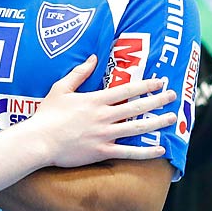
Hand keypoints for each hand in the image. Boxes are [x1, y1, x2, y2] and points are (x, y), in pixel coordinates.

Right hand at [21, 55, 175, 168]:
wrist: (38, 141)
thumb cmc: (46, 115)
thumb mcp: (60, 88)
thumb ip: (79, 73)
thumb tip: (93, 58)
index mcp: (95, 100)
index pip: (127, 90)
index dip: (146, 85)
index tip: (160, 81)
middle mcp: (104, 116)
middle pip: (137, 107)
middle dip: (158, 101)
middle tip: (173, 96)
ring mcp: (104, 135)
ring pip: (137, 128)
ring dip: (157, 122)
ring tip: (171, 118)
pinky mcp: (101, 151)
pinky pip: (128, 152)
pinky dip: (146, 152)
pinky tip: (160, 150)